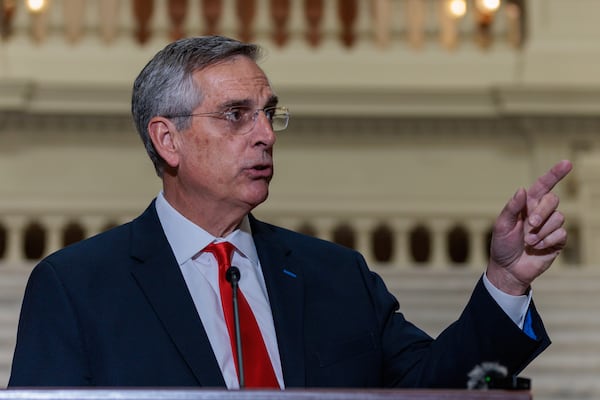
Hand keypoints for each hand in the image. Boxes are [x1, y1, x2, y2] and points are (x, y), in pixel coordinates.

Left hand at [486, 160, 572, 294]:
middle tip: (530, 224)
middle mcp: (541, 212)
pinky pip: (560, 233)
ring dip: (541, 231)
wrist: (508, 269)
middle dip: (542, 212)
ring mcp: (550, 226)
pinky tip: (536, 247)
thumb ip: (512, 207)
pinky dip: (546, 241)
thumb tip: (522, 190)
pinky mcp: (558, 240)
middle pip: (553, 200)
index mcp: (526, 205)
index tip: (567, 163)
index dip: (555, 174)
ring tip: (528, 241)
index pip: (543, 185)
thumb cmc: (502, 245)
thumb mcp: (502, 225)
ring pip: (558, 217)